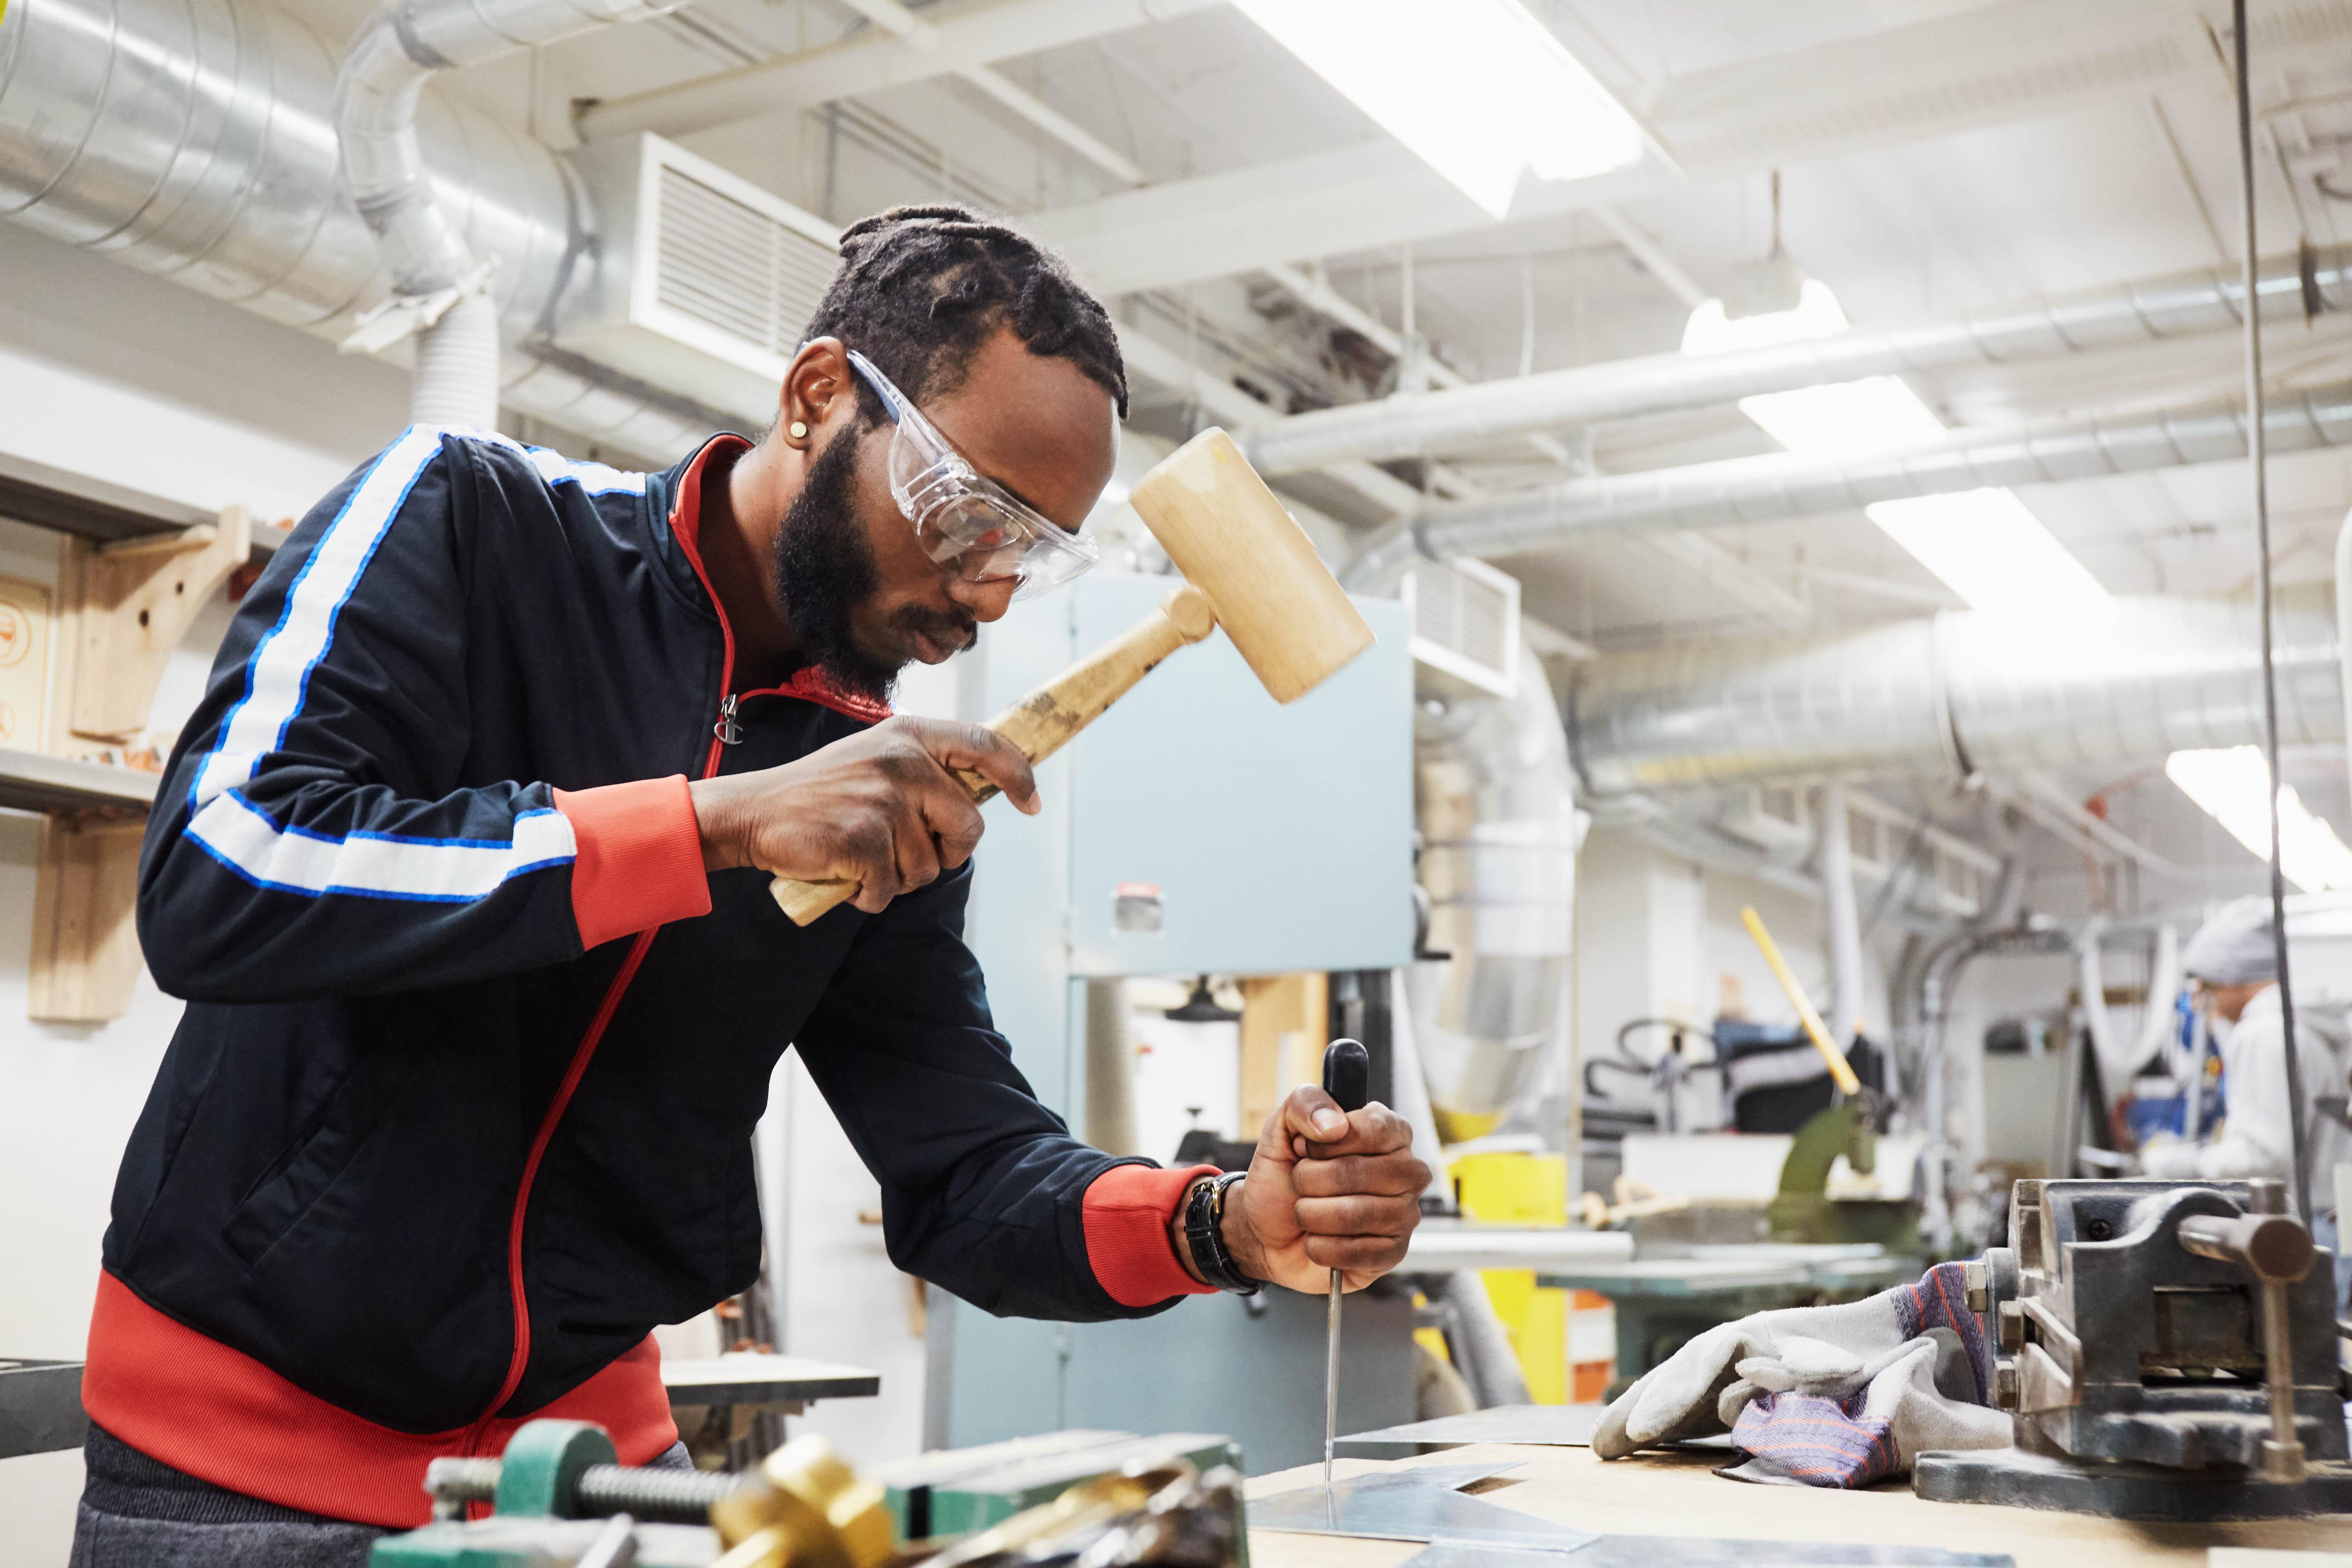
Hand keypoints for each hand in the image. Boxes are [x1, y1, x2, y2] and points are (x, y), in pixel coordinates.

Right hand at [689, 716, 1039, 912]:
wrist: (753, 812)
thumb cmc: (821, 794)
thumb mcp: (877, 759)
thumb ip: (925, 770)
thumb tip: (982, 797)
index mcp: (910, 735)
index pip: (985, 747)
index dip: (1018, 776)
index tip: (1030, 802)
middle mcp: (903, 762)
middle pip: (968, 826)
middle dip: (948, 853)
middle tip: (910, 855)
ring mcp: (884, 801)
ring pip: (929, 867)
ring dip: (900, 877)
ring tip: (863, 856)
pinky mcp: (863, 840)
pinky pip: (891, 890)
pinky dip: (870, 895)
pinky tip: (846, 874)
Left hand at [1222, 1086, 1427, 1293]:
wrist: (1265, 1230)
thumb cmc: (1284, 1176)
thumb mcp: (1281, 1128)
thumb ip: (1306, 1104)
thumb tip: (1335, 1124)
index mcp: (1389, 1131)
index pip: (1373, 1127)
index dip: (1327, 1143)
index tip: (1303, 1148)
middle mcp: (1407, 1171)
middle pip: (1358, 1172)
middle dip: (1310, 1180)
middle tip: (1299, 1183)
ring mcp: (1405, 1214)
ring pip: (1354, 1214)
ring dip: (1311, 1215)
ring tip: (1305, 1211)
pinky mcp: (1394, 1253)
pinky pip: (1356, 1252)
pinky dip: (1321, 1247)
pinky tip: (1316, 1240)